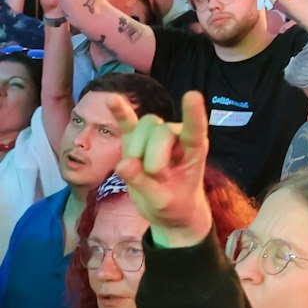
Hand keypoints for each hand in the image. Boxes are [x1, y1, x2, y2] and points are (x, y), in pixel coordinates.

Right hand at [110, 91, 214, 247]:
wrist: (169, 211)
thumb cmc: (175, 205)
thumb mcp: (162, 202)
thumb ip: (144, 183)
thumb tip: (123, 164)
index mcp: (194, 149)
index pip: (195, 129)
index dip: (193, 113)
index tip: (192, 95)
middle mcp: (177, 137)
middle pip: (160, 131)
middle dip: (152, 157)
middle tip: (156, 179)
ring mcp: (156, 137)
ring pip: (143, 127)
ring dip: (136, 149)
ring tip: (142, 171)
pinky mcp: (137, 142)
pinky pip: (128, 123)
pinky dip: (120, 113)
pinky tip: (112, 100)